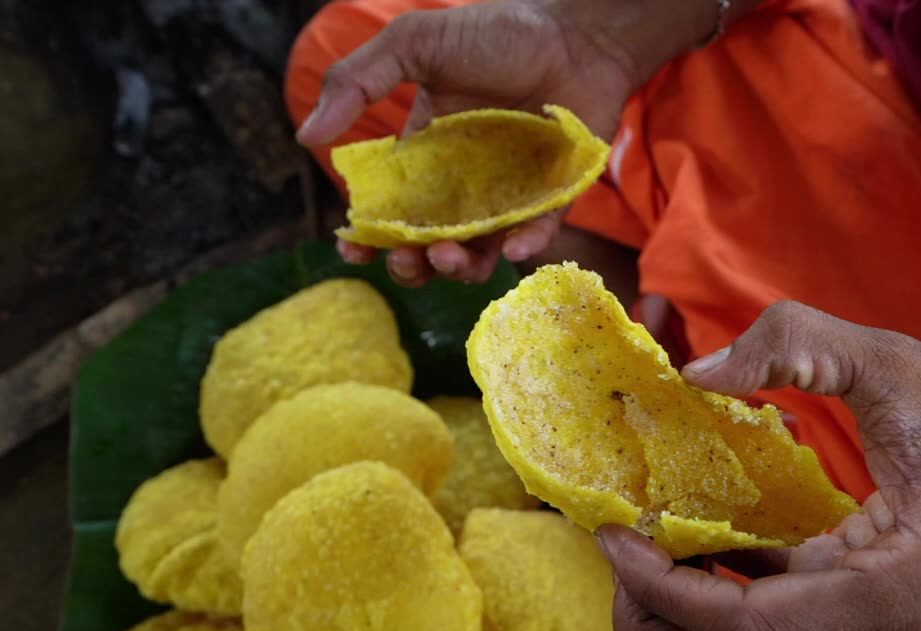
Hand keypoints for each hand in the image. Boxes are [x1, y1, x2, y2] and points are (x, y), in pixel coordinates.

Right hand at [298, 1, 636, 285]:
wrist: (575, 33)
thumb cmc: (497, 34)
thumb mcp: (415, 44)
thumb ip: (358, 82)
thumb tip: (306, 137)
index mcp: (427, 154)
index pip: (391, 207)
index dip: (370, 235)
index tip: (355, 251)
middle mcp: (465, 184)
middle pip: (429, 243)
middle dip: (412, 263)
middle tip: (407, 259)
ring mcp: (510, 196)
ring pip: (478, 252)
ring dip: (459, 268)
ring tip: (450, 258)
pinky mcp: (554, 200)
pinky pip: (536, 236)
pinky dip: (523, 248)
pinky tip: (510, 249)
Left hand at [595, 301, 920, 630]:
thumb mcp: (888, 359)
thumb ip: (793, 343)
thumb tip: (694, 375)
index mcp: (906, 591)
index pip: (752, 629)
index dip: (665, 590)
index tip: (614, 535)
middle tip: (623, 567)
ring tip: (648, 560)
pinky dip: (718, 618)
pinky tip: (699, 552)